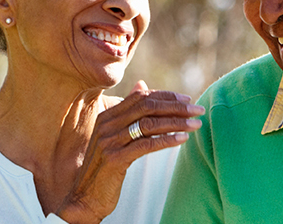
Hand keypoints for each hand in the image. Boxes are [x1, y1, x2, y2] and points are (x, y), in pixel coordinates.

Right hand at [54, 80, 204, 223]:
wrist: (85, 196)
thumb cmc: (104, 167)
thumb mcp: (113, 136)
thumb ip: (127, 113)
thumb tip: (141, 85)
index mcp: (106, 116)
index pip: (140, 96)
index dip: (165, 96)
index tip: (186, 99)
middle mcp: (106, 125)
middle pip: (146, 107)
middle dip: (176, 106)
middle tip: (197, 109)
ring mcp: (109, 141)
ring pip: (149, 124)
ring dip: (176, 122)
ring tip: (196, 124)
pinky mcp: (115, 159)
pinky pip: (146, 144)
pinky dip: (167, 140)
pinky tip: (183, 139)